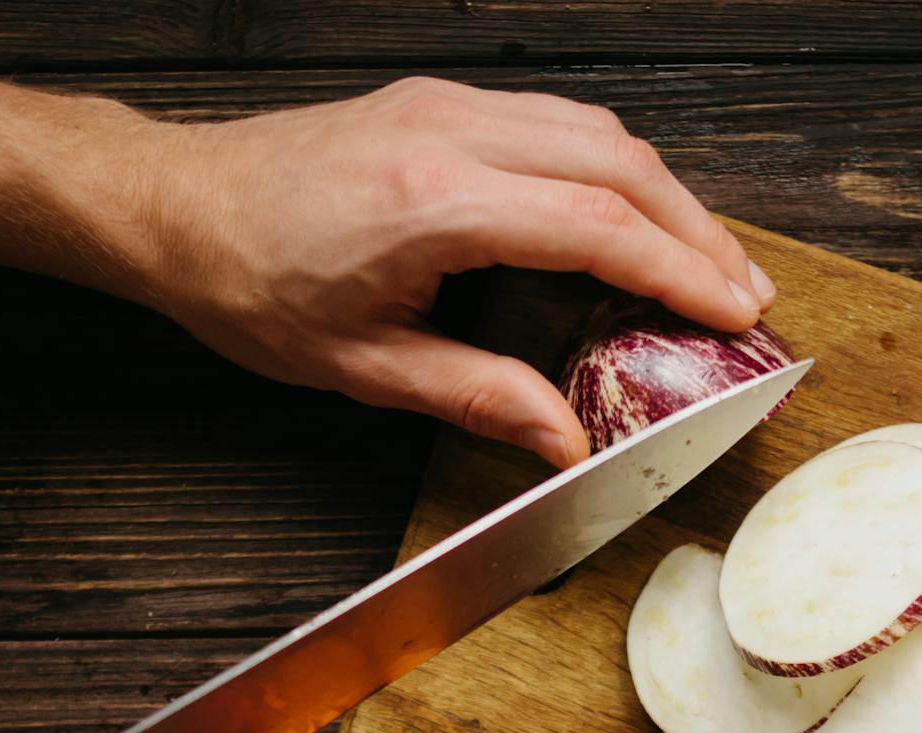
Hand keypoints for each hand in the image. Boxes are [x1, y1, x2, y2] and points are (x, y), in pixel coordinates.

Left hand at [115, 78, 776, 467]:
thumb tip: (565, 440)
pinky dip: (615, 168)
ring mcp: (447, 106)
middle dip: (697, 230)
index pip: (596, 224)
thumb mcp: (362, 367)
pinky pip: (557, 121)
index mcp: (432, 203)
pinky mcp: (439, 102)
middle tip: (745, 295)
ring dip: (665, 194)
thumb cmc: (248, 283)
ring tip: (706, 261)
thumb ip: (478, 398)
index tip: (733, 312)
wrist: (176, 207)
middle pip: (618, 162)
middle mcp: (449, 134)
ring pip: (596, 130)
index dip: (679, 270)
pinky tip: (633, 214)